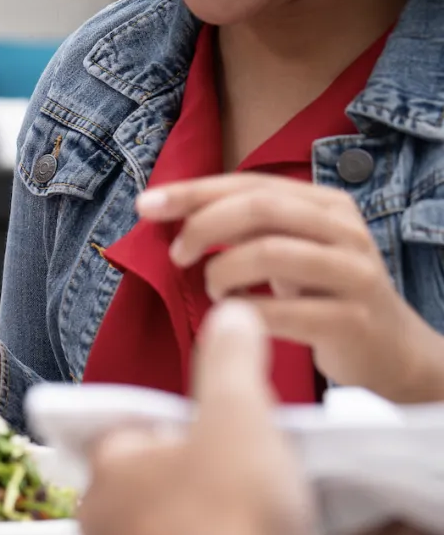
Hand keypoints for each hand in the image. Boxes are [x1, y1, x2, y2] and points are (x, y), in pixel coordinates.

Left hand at [79, 301, 312, 534]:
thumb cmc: (226, 527)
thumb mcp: (239, 416)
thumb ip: (231, 362)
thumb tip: (229, 320)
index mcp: (108, 465)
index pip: (128, 428)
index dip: (175, 425)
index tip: (208, 429)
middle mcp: (100, 521)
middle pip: (143, 483)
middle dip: (186, 478)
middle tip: (237, 478)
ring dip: (197, 529)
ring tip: (248, 526)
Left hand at [138, 174, 443, 401]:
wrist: (390, 350)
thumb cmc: (322, 294)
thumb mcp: (289, 249)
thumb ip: (243, 226)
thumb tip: (166, 207)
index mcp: (326, 204)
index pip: (250, 184)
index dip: (192, 192)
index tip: (145, 206)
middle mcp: (345, 230)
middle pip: (260, 209)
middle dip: (204, 227)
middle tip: (178, 255)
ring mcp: (353, 274)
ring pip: (270, 253)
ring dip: (222, 272)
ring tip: (214, 290)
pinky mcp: (351, 320)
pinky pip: (280, 312)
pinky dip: (242, 313)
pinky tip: (232, 317)